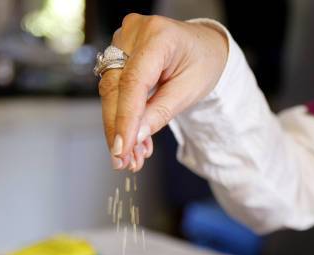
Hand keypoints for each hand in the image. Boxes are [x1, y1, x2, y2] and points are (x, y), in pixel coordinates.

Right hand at [99, 13, 227, 170]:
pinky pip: (114, 90)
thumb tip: (135, 137)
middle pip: (115, 88)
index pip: (133, 83)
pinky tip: (132, 142)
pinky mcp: (119, 53)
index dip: (125, 120)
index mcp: (159, 36)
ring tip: (130, 158)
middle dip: (117, 130)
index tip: (121, 149)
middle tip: (122, 161)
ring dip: (118, 129)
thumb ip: (161, 112)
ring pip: (110, 92)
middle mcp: (135, 33)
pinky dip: (123, 118)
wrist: (203, 47)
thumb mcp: (189, 91)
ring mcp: (123, 40)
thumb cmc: (202, 63)